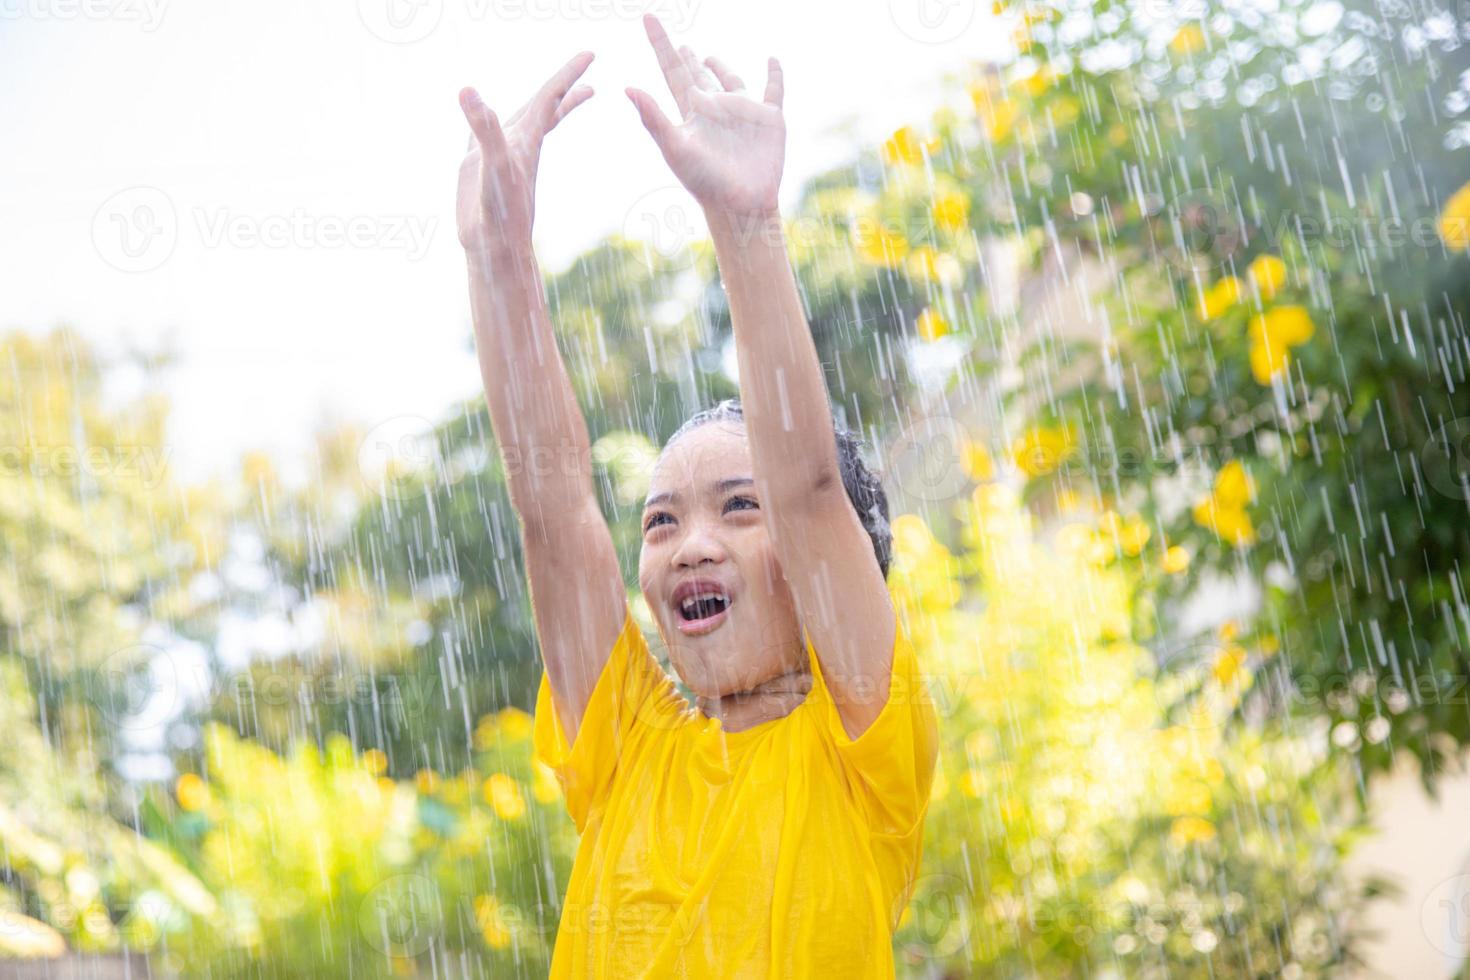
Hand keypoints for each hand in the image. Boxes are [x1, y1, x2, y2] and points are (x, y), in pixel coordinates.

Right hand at [457, 52, 594, 252]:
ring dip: (536, 103)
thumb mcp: (494, 166)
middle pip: (546, 106)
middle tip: (587, 65)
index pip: (551, 97)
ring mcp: (500, 156)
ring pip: (520, 119)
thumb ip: (485, 130)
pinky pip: (483, 136)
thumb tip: (469, 92)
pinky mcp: (479, 168)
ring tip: (551, 91)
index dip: (568, 73)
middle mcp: (518, 145)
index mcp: (528, 140)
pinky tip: (481, 117)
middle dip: (565, 85)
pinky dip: (484, 122)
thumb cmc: (500, 212)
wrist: (493, 249)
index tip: (591, 53)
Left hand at [626, 14, 784, 217]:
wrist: (741, 204)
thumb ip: (652, 118)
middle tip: (680, 44)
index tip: (647, 18)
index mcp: (692, 111)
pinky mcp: (770, 119)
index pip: (672, 70)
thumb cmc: (705, 182)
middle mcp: (715, 108)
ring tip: (709, 56)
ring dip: (721, 67)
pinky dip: (775, 74)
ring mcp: (743, 112)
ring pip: (730, 80)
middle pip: (697, 76)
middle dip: (687, 59)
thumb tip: (627, 88)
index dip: (660, 44)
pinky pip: (773, 90)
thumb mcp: (675, 148)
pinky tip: (772, 60)